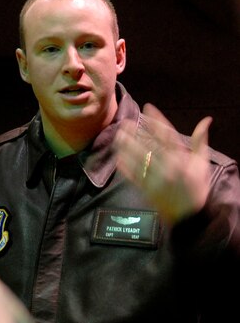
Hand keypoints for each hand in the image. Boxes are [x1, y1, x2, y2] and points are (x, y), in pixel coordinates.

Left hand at [114, 103, 211, 223]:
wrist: (190, 215)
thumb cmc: (197, 187)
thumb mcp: (202, 164)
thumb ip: (201, 141)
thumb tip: (206, 120)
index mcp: (181, 159)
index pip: (167, 134)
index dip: (157, 119)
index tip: (148, 107)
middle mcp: (166, 167)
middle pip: (146, 145)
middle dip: (134, 132)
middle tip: (123, 121)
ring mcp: (154, 179)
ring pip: (136, 159)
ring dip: (125, 146)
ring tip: (117, 135)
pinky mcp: (145, 189)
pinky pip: (131, 175)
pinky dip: (123, 165)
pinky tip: (117, 155)